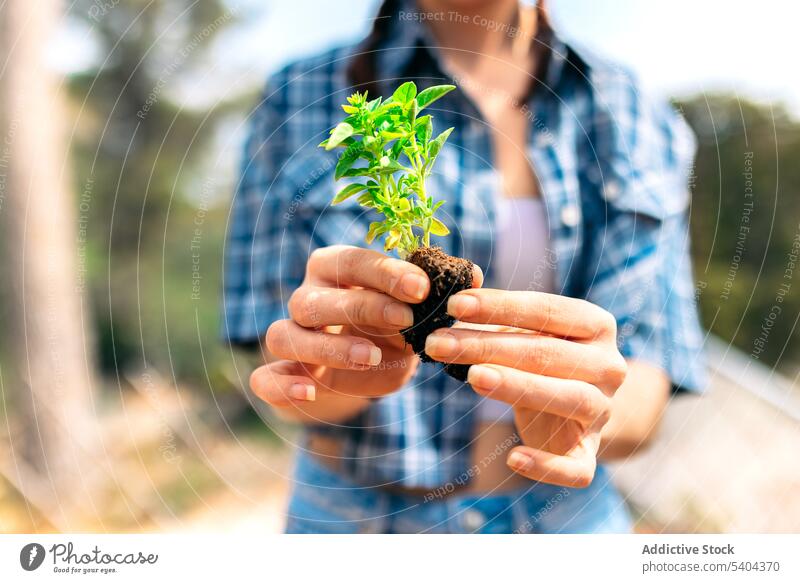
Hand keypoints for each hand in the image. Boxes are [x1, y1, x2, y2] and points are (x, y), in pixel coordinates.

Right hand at [249, 245, 429, 415]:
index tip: (421, 289)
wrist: (377, 363)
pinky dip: (281, 386)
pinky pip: (264, 378)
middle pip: (313, 300)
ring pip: (284, 336)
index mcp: (335, 269)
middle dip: (362, 308)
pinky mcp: (287, 373)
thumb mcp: (413, 312)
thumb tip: (451, 280)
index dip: (385, 273)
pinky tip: (309, 392)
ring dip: (327, 348)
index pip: (351, 262)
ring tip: (371, 357)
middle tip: (405, 320)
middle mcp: (307, 297)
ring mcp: (292, 335)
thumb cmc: (394, 324)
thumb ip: (421, 300)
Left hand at [424, 289, 627, 487]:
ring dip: (518, 386)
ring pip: (568, 398)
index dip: (500, 306)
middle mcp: (609, 366)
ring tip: (472, 377)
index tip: (455, 304)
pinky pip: (576, 468)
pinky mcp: (589, 453)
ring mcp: (603, 411)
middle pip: (548, 353)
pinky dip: (546, 466)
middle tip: (439, 344)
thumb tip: (455, 304)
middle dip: (488, 346)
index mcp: (596, 326)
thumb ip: (498, 321)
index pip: (547, 309)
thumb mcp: (525, 335)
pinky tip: (512, 458)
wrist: (576, 412)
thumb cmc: (541, 362)